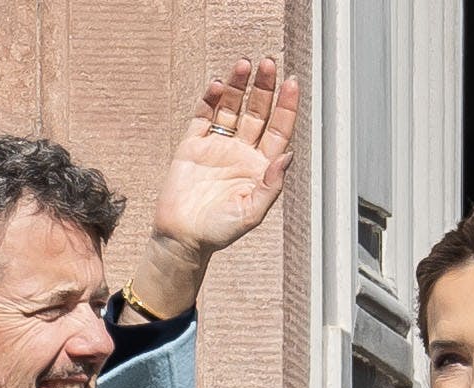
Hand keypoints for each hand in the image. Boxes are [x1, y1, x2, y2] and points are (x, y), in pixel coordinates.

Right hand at [127, 58, 298, 322]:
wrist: (182, 238)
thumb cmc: (220, 231)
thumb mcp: (252, 213)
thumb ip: (272, 185)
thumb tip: (289, 154)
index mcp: (260, 166)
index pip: (278, 128)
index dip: (286, 105)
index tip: (291, 82)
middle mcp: (241, 152)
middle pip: (257, 111)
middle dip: (264, 87)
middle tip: (268, 63)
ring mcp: (216, 146)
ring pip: (230, 108)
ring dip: (238, 87)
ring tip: (243, 64)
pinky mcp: (192, 146)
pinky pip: (203, 117)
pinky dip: (209, 100)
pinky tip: (217, 86)